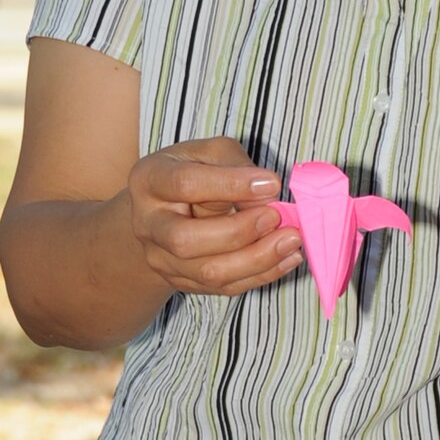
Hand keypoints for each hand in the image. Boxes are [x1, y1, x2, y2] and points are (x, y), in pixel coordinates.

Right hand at [127, 136, 303, 295]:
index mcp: (150, 180)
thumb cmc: (194, 170)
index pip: (185, 184)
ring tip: (292, 240)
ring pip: (208, 272)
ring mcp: (162, 259)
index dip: (230, 185)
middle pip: (186, 240)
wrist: (164, 210)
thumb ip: (236, 165)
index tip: (271, 183)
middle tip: (276, 216)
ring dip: (257, 259)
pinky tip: (288, 258)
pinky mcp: (183, 282)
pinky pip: (226, 287)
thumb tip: (265, 196)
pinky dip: (262, 274)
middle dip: (239, 232)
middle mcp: (148, 225)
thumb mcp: (210, 152)